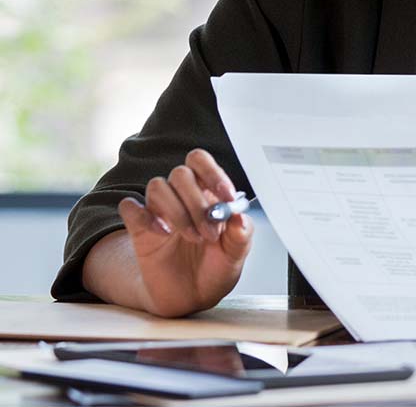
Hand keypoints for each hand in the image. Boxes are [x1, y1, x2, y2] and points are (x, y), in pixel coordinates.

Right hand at [114, 148, 252, 316]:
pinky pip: (129, 207)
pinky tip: (163, 233)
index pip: (201, 162)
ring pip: (157, 186)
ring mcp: (159, 211)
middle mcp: (182, 196)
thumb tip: (240, 214)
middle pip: (181, 173)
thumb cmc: (216, 267)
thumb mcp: (237, 253)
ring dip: (177, 211)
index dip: (213, 172)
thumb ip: (242, 232)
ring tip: (193, 237)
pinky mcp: (139, 230)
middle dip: (197, 202)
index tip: (226, 197)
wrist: (192, 297)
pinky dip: (145, 216)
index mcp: (208, 192)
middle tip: (210, 232)